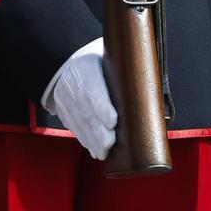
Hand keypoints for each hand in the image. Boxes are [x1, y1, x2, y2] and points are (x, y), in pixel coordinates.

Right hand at [43, 39, 117, 159]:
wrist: (62, 62)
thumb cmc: (93, 60)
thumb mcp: (105, 58)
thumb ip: (121, 73)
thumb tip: (148, 87)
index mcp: (87, 71)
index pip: (94, 91)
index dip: (102, 107)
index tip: (113, 121)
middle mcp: (75, 88)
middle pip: (87, 112)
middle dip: (98, 131)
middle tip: (110, 143)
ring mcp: (68, 102)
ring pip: (81, 124)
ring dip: (92, 141)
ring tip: (104, 152)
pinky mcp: (65, 112)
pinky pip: (75, 128)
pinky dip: (85, 140)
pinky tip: (94, 150)